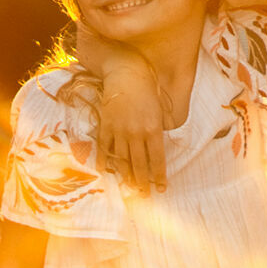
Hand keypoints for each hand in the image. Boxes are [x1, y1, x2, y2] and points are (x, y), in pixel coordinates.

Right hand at [99, 64, 167, 193]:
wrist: (126, 72)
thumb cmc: (148, 88)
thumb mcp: (160, 108)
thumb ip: (160, 128)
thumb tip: (159, 146)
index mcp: (153, 129)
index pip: (158, 159)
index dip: (159, 176)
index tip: (162, 189)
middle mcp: (136, 133)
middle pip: (140, 164)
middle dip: (143, 182)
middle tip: (145, 195)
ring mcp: (119, 130)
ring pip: (123, 159)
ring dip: (127, 176)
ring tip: (130, 189)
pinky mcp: (106, 125)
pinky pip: (105, 147)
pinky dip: (105, 161)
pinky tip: (106, 173)